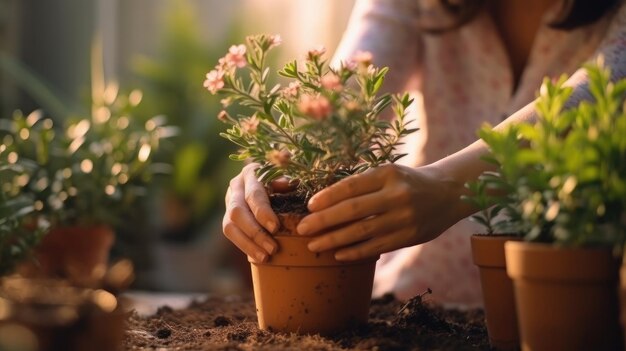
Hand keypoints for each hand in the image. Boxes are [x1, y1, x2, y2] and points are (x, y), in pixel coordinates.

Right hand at [223, 163, 290, 262]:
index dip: (262, 212)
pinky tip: (257, 257)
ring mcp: (229, 202)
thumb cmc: (283, 177)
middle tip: (273, 248)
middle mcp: (236, 186)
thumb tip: (290, 185)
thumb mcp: (287, 175)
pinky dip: (245, 246)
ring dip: (247, 244)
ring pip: (229, 226)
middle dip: (255, 233)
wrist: (267, 178)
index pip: (253, 195)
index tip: (275, 228)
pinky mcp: (228, 217)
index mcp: (251, 173)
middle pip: (237, 212)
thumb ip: (287, 181)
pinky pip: (231, 234)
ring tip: (264, 257)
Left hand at [296, 164, 466, 260]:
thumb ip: (363, 184)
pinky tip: (338, 254)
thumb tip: (324, 201)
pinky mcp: (410, 237)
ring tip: (314, 245)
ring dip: (334, 240)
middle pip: (353, 210)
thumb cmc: (408, 181)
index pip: (351, 186)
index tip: (309, 206)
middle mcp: (397, 195)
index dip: (328, 197)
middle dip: (324, 221)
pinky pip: (377, 247)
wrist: (448, 193)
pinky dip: (355, 252)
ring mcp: (404, 218)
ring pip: (362, 232)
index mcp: (389, 174)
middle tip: (302, 228)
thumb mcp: (389, 173)